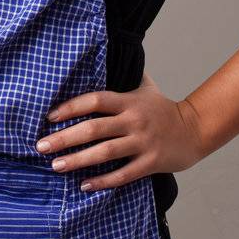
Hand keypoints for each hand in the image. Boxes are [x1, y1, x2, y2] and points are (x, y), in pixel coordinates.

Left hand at [33, 71, 208, 191]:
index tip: (49, 117)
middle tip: (41, 147)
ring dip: (78, 160)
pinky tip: (84, 185)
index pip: (94, 100)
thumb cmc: (163, 108)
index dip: (70, 107)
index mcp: (128, 101)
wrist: (196, 130)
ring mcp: (143, 142)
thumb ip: (125, 74)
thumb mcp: (145, 87)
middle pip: (94, 128)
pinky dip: (103, 180)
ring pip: (105, 152)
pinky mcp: (151, 162)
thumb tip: (105, 53)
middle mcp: (133, 120)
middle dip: (65, 138)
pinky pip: (123, 174)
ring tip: (56, 166)